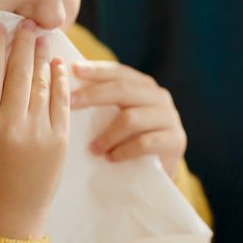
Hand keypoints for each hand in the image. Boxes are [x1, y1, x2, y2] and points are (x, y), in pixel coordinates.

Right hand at [0, 22, 69, 239]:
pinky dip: (59, 79)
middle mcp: (9, 126)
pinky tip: (57, 64)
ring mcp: (37, 133)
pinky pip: (60, 101)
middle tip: (25, 22)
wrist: (9, 214)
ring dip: (41, 56)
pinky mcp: (58, 141)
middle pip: (17, 72)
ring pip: (41, 83)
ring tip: (40, 38)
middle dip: (21, 43)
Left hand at [69, 61, 186, 179]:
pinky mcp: (175, 140)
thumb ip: (104, 104)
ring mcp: (169, 117)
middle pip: (124, 90)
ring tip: (93, 148)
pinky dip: (124, 151)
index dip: (96, 70)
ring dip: (108, 134)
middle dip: (94, 95)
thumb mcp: (118, 118)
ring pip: (132, 118)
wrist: (159, 172)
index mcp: (144, 86)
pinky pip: (145, 143)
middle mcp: (159, 97)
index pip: (119, 72)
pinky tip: (111, 158)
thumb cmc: (130, 141)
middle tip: (70, 106)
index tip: (73, 70)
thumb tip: (67, 89)